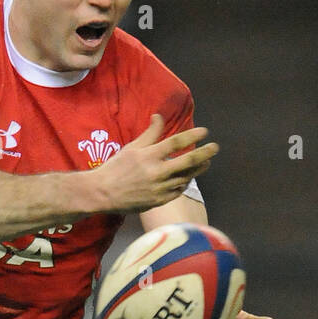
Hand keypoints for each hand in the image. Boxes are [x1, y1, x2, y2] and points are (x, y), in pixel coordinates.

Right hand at [95, 113, 218, 212]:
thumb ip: (150, 133)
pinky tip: (188, 178)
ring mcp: (158, 189)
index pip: (176, 142)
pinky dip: (184, 183)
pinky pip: (177, 191)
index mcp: (149, 156)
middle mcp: (156, 172)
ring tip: (206, 163)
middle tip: (215, 148)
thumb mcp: (132, 147)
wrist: (102, 193)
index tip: (205, 131)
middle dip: (204, 154)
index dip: (193, 136)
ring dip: (198, 169)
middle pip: (188, 162)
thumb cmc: (116, 168)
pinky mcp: (157, 201)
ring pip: (185, 177)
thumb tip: (159, 116)